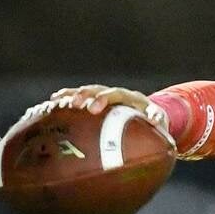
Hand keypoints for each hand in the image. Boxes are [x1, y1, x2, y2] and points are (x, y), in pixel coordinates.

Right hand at [31, 85, 173, 145]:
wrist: (151, 116)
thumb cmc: (156, 123)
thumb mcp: (161, 122)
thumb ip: (159, 120)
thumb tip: (156, 121)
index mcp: (131, 98)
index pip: (116, 94)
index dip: (103, 99)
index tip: (93, 108)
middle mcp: (116, 94)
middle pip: (98, 90)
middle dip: (85, 96)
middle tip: (74, 104)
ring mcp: (105, 97)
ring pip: (86, 92)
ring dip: (72, 95)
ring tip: (56, 101)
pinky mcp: (97, 103)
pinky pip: (81, 99)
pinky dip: (68, 100)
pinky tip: (53, 104)